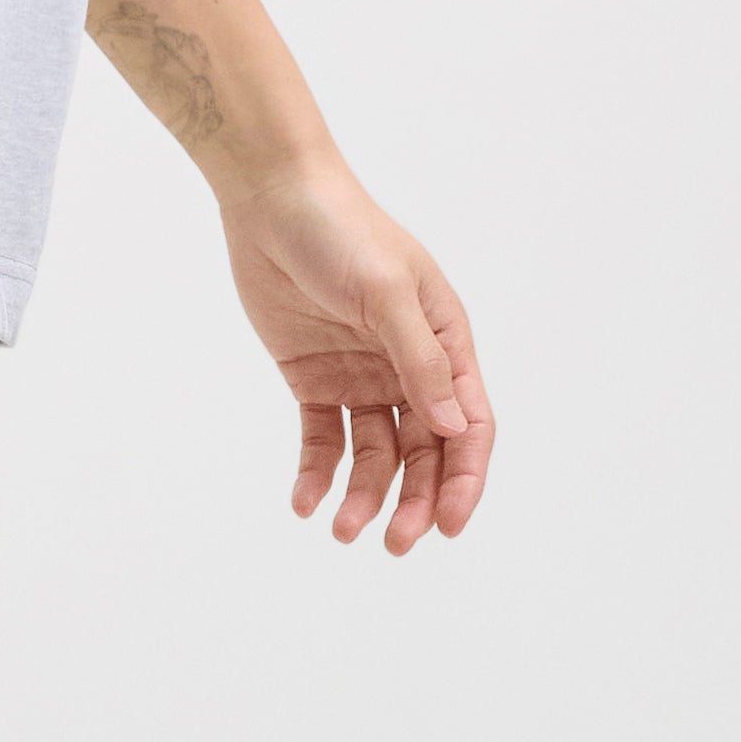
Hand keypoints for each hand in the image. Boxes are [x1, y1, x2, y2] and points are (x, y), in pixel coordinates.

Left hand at [216, 156, 492, 550]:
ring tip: (342, 530)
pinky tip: (306, 503)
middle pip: (425, 452)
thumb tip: (456, 428)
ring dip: (365, 495)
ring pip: (374, 455)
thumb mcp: (387, 293)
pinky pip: (323, 439)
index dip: (465, 479)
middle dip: (416, 501)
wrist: (271, 198)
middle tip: (393, 543)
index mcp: (445, 343)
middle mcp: (410, 366)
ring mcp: (362, 375)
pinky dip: (318, 474)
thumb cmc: (341, 230)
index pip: (469, 425)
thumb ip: (420, 362)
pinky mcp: (314, 380)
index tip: (450, 526)